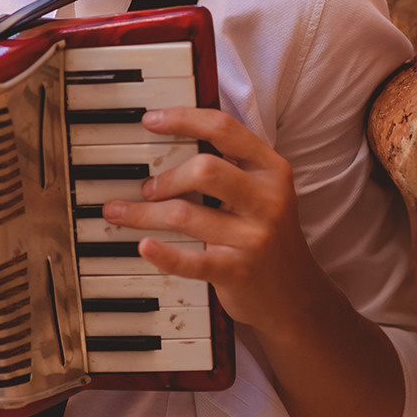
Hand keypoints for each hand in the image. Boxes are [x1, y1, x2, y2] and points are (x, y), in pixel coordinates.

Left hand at [102, 104, 405, 416]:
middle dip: (165, 176)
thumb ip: (231, 163)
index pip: (225, 130)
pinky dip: (163, 254)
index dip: (183, 119)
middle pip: (205, 170)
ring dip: (143, 213)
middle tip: (145, 187)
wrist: (297, 297)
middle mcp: (267, 200)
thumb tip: (170, 134)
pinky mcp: (238, 272)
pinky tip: (143, 245)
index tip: (150, 120)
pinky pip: (192, 261)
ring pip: (186, 215)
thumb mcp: (264, 191)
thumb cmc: (268, 234)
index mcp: (271, 170)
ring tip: (119, 212)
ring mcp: (253, 238)